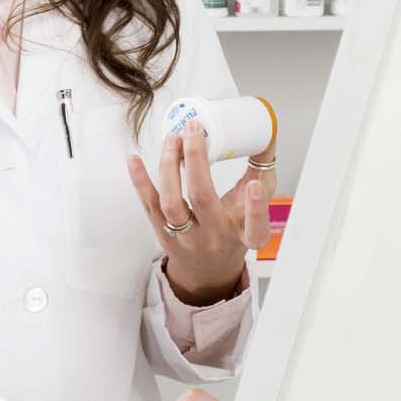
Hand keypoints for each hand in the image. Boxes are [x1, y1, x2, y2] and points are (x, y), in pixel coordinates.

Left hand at [127, 117, 275, 304]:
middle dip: (197, 161)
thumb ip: (261, 175)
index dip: (256, 208)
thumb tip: (266, 134)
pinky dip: (140, 181)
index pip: (255, 228)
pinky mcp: (162, 234)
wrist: (206, 271)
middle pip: (203, 200)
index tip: (254, 185)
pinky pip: (149, 205)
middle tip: (194, 129)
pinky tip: (134, 158)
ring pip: (172, 203)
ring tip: (173, 139)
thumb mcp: (253, 210)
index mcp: (243, 235)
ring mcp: (185, 238)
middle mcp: (213, 238)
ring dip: (169, 166)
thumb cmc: (233, 233)